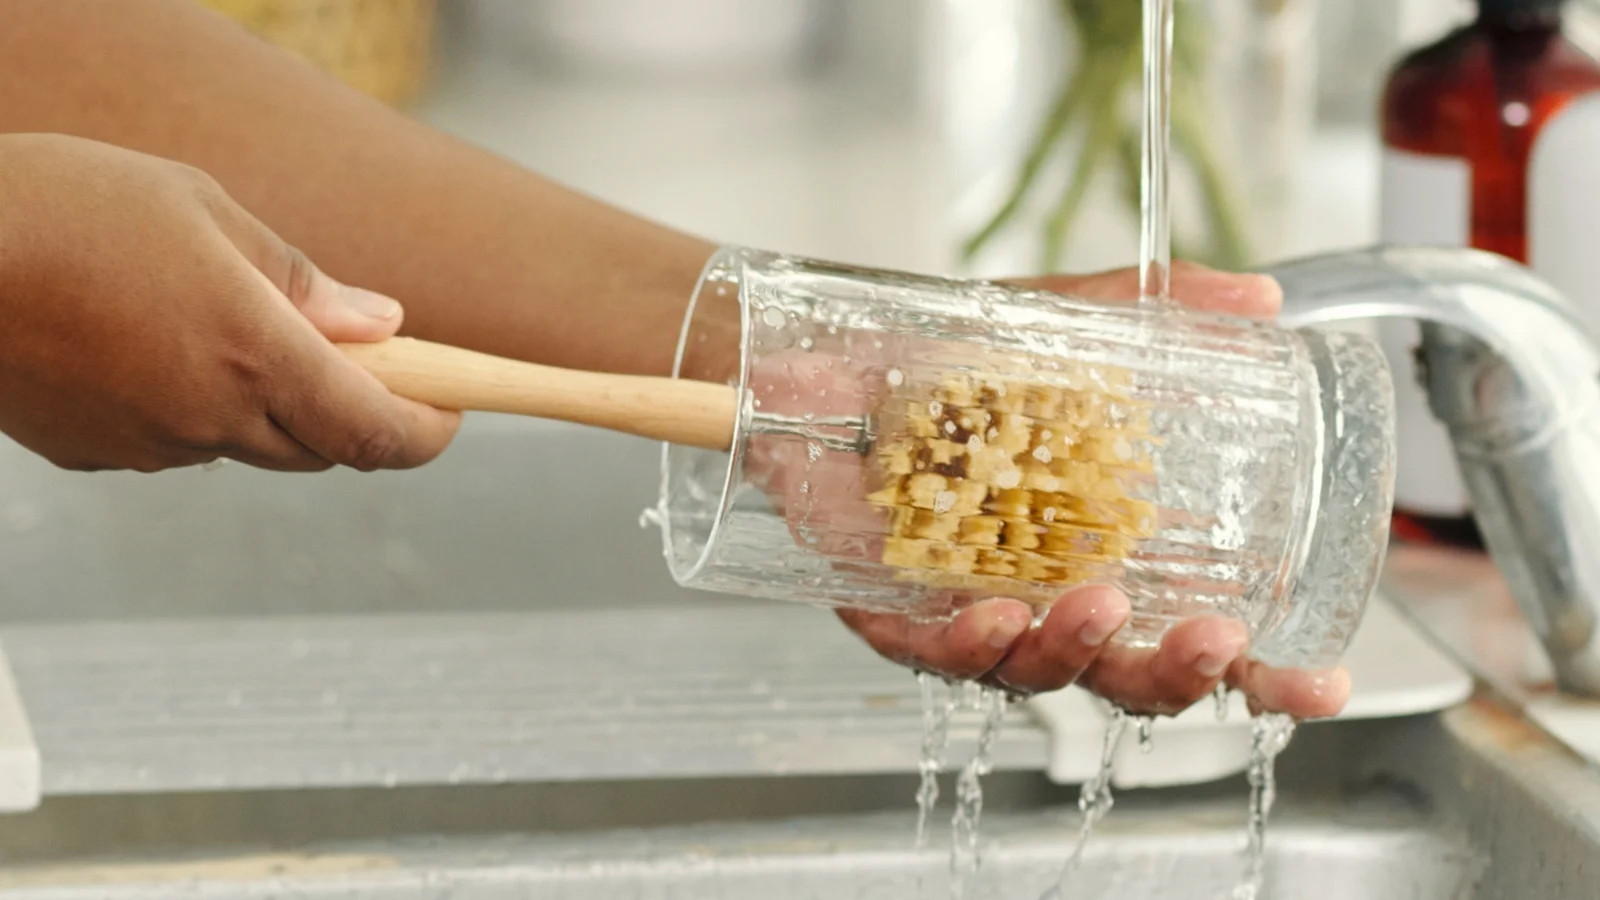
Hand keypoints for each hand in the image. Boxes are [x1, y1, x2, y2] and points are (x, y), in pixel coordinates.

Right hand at [0, 134, 458, 472]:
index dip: (427, 433)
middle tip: (347, 355)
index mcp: (254, 354)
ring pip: (247, 445)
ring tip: (214, 321)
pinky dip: (193, 409)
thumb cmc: (69, 205)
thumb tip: (385, 327)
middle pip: (321, 449)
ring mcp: (151, 447)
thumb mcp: (205, 212)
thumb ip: (303, 283)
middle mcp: (211, 416)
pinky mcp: (98, 458)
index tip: (451, 413)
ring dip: (265, 405)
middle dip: (350, 412)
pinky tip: (147, 345)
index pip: (376, 433)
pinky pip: (177, 444)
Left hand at [833, 263, 1349, 719]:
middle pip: (1126, 675)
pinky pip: (931, 650)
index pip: (1196, 629)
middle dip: (1179, 675)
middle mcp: (1045, 597)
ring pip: (1034, 671)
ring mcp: (969, 613)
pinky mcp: (890, 611)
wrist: (819, 356)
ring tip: (1099, 606)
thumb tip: (1262, 298)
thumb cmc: (940, 364)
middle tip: (1216, 641)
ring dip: (1074, 651)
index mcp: (1103, 552)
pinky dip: (966, 643)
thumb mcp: (1057, 329)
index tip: (1322, 683)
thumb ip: (1154, 314)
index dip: (1262, 671)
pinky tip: (992, 616)